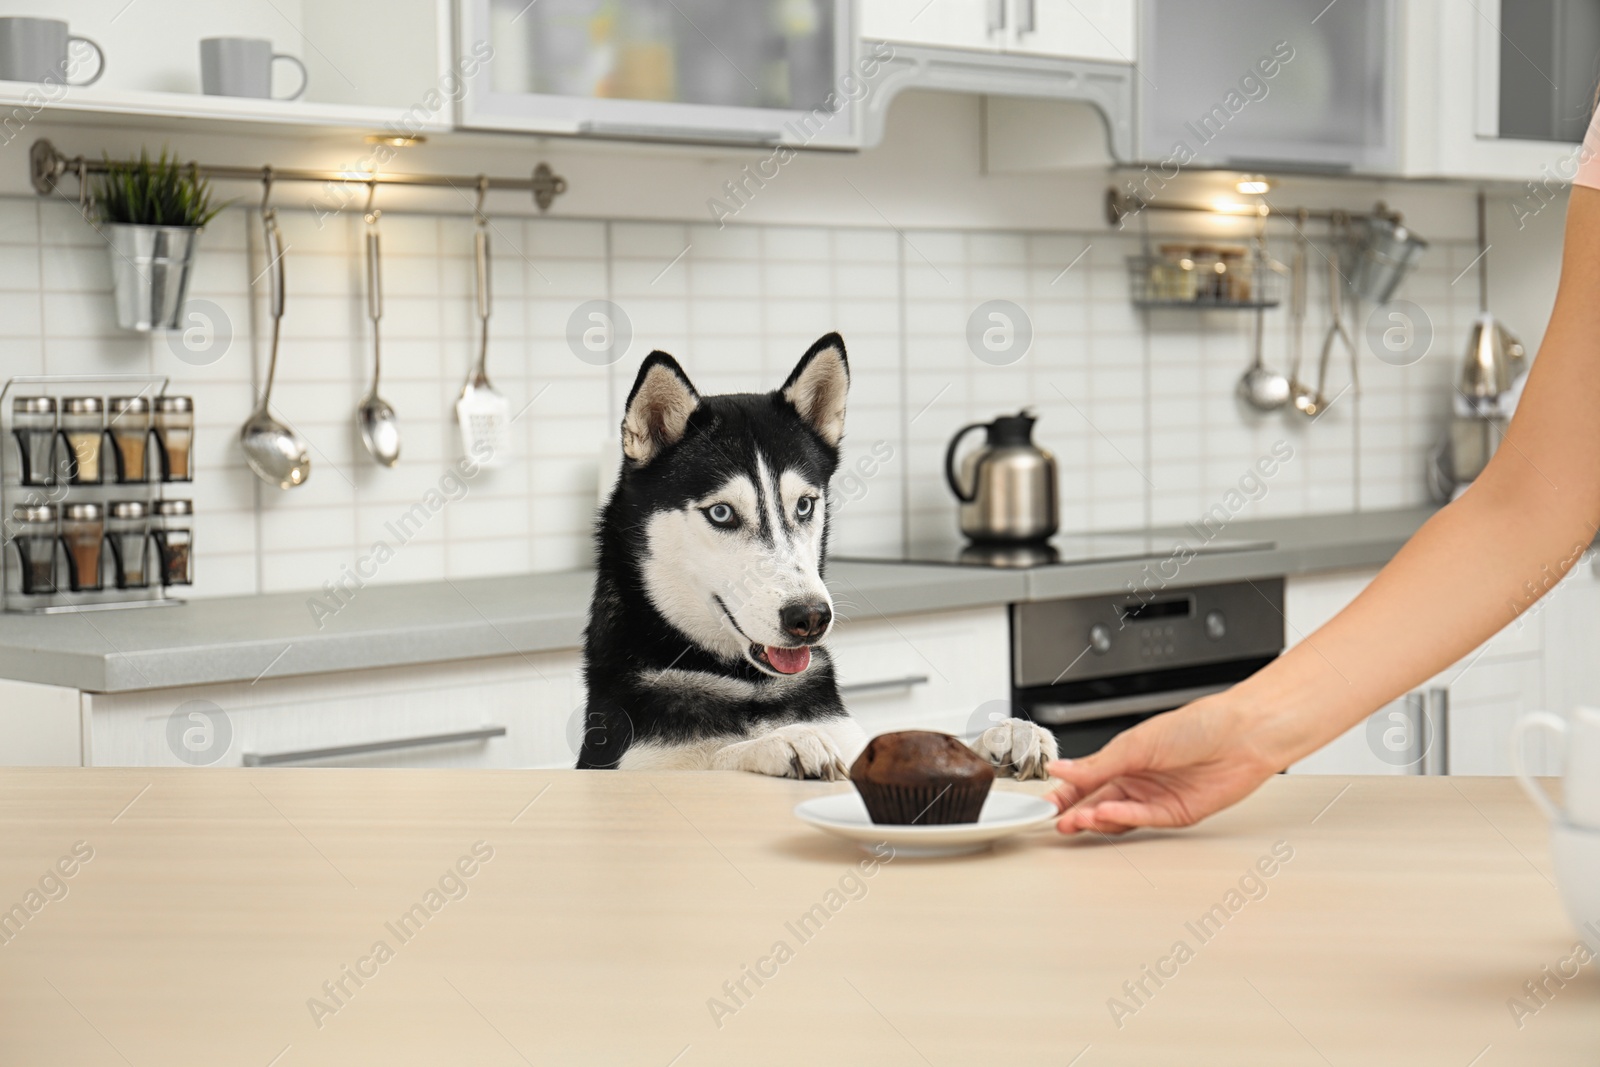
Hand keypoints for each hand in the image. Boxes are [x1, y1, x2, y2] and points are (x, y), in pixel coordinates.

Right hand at [1045, 694, 1286, 833]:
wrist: (1242, 736)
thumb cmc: (1197, 726)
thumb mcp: (1135, 743)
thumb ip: (1096, 764)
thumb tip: (1060, 769)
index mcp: (1125, 757)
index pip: (1086, 780)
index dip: (1065, 792)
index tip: (1046, 803)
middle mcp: (1139, 779)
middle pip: (1098, 802)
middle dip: (1075, 812)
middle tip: (1056, 820)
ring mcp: (1156, 798)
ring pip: (1117, 817)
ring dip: (1096, 819)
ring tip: (1077, 820)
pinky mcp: (1176, 814)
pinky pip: (1144, 821)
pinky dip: (1123, 819)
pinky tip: (1106, 815)